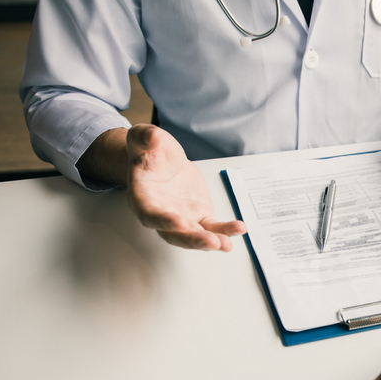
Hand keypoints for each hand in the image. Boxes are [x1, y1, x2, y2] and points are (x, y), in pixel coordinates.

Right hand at [126, 124, 246, 250]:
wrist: (164, 160)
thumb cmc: (149, 152)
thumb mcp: (143, 138)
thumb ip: (145, 137)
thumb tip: (151, 135)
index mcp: (142, 197)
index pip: (150, 214)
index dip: (164, 221)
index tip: (181, 223)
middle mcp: (160, 214)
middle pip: (174, 235)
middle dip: (193, 240)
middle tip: (211, 242)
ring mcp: (181, 218)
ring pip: (194, 236)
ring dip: (210, 241)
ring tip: (226, 244)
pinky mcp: (199, 217)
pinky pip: (212, 227)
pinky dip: (224, 230)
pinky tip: (238, 228)